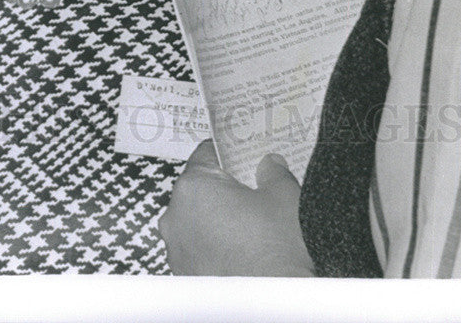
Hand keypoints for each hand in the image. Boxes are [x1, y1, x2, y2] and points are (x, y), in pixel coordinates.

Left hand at [158, 140, 315, 275]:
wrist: (274, 305)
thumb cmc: (275, 254)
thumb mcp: (284, 195)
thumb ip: (273, 171)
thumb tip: (270, 165)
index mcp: (194, 187)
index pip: (206, 153)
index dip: (229, 153)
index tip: (241, 156)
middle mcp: (176, 217)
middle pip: (199, 187)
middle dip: (223, 187)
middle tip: (251, 189)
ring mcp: (177, 249)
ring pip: (196, 219)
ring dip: (217, 218)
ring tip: (249, 223)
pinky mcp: (184, 275)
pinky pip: (197, 247)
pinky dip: (213, 244)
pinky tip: (241, 247)